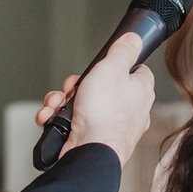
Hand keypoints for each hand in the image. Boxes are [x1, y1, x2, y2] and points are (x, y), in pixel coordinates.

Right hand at [41, 32, 158, 163]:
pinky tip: (52, 119)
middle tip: (72, 87)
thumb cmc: (105, 114)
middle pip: (101, 87)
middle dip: (77, 85)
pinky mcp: (92, 138)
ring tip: (56, 105)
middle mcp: (129, 110)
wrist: (90, 152)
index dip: (112, 64)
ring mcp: (110, 126)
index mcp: (140, 91)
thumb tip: (134, 39)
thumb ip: (124, 51)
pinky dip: (59, 120)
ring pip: (83, 105)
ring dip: (62, 102)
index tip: (99, 65)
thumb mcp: (113, 68)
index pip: (133, 69)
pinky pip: (73, 123)